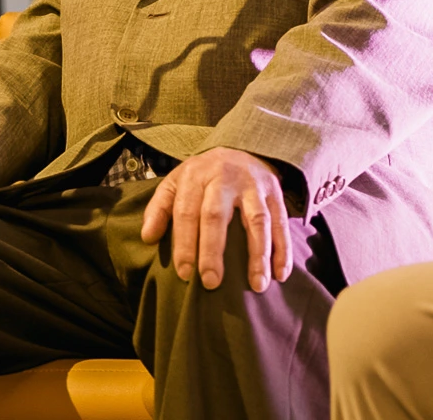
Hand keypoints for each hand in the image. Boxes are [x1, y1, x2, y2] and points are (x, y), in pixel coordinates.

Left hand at [140, 147, 291, 292]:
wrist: (243, 147)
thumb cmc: (204, 175)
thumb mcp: (176, 182)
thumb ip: (159, 208)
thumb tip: (148, 237)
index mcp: (196, 176)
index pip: (187, 212)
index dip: (184, 243)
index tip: (184, 273)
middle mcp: (225, 178)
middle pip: (217, 216)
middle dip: (213, 251)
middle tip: (211, 283)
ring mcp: (254, 185)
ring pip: (257, 219)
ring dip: (259, 254)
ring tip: (257, 285)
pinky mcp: (275, 193)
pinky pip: (281, 222)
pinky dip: (283, 248)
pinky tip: (281, 273)